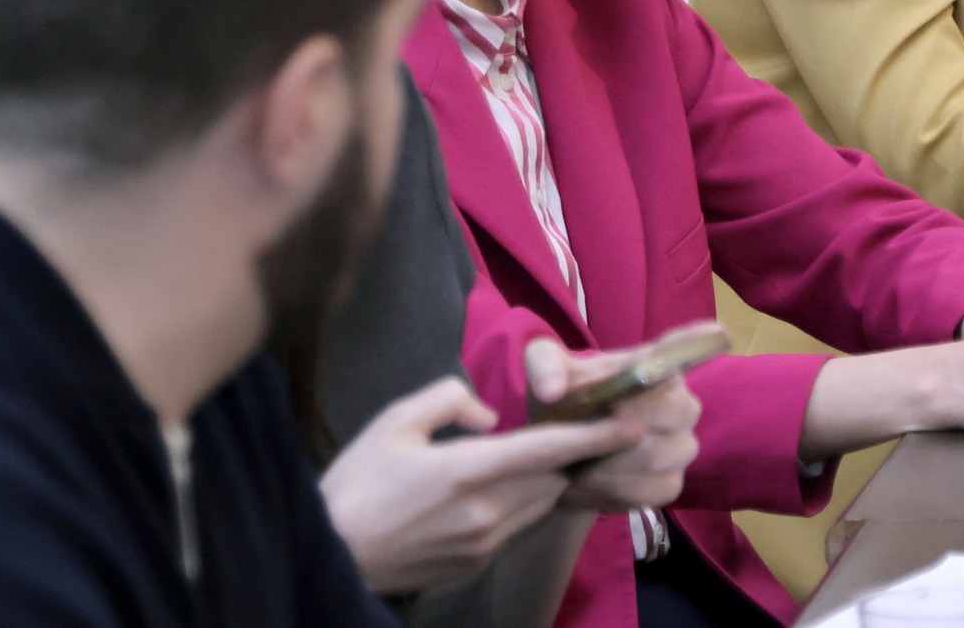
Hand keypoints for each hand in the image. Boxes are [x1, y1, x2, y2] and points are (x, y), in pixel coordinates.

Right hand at [321, 375, 637, 592]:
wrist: (331, 554)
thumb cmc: (357, 483)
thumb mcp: (394, 421)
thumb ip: (449, 400)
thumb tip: (487, 414)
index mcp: (468, 470)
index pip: (549, 450)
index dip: (596, 437)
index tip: (632, 426)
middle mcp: (487, 511)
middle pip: (554, 478)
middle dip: (576, 455)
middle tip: (593, 428)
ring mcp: (484, 543)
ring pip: (540, 504)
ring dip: (551, 479)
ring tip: (556, 454)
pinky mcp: (475, 563)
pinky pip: (518, 525)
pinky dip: (527, 502)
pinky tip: (511, 486)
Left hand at [524, 334, 703, 511]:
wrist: (559, 459)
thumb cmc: (563, 405)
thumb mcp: (544, 376)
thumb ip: (543, 367)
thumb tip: (553, 391)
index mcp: (656, 363)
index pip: (686, 347)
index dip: (700, 342)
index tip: (716, 334)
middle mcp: (681, 400)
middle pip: (672, 412)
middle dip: (622, 429)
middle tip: (585, 438)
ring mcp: (684, 444)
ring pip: (658, 456)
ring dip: (612, 465)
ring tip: (580, 464)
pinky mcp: (673, 483)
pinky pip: (654, 489)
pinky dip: (617, 492)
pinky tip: (595, 484)